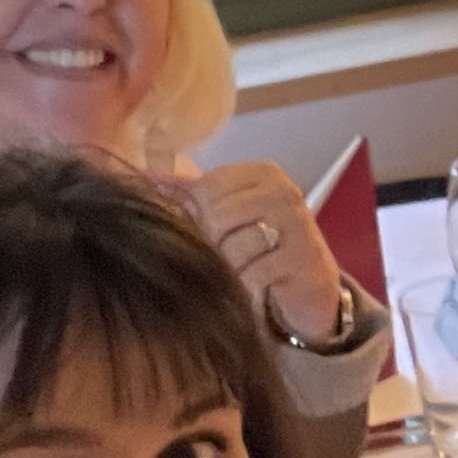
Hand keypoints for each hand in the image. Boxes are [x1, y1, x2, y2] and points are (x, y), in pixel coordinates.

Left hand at [193, 159, 343, 340]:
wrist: (311, 281)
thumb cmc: (263, 243)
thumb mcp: (232, 211)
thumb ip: (191, 194)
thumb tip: (146, 177)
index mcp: (263, 173)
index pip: (206, 187)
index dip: (197, 214)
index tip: (208, 230)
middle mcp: (283, 190)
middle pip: (217, 215)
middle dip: (212, 243)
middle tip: (221, 256)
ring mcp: (298, 222)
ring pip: (234, 245)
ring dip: (228, 266)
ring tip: (235, 270)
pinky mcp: (303, 256)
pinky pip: (254, 272)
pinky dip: (245, 284)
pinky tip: (249, 285)